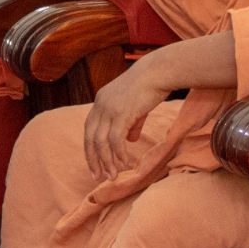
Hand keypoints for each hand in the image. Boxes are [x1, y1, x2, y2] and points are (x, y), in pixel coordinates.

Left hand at [84, 59, 173, 178]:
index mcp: (101, 101)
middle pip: (90, 137)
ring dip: (106, 161)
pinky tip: (124, 162)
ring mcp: (109, 109)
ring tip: (112, 175)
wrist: (159, 71)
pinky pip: (115, 139)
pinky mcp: (121, 113)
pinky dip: (118, 153)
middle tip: (97, 177)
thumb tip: (130, 140)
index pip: (89, 129)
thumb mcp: (136, 106)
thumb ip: (130, 123)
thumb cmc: (151, 86)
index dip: (91, 148)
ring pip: (101, 142)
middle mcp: (100, 105)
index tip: (95, 165)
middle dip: (93, 159)